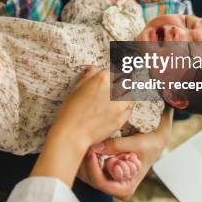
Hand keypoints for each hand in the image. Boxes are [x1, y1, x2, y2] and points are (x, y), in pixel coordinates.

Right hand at [31, 67, 132, 186]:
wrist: (73, 133)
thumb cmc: (70, 110)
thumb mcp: (76, 89)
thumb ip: (88, 77)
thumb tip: (92, 68)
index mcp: (103, 78)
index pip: (116, 70)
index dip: (115, 73)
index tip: (115, 76)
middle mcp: (114, 89)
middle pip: (127, 81)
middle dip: (123, 82)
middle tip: (118, 86)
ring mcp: (120, 105)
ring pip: (131, 95)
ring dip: (127, 95)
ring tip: (118, 99)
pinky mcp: (122, 118)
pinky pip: (129, 110)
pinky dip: (126, 108)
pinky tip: (118, 110)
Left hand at [78, 107, 173, 199]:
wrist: (154, 140)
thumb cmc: (150, 144)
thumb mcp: (137, 144)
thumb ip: (117, 146)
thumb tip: (95, 148)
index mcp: (125, 187)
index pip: (101, 183)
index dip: (93, 168)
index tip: (91, 151)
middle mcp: (114, 186)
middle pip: (90, 179)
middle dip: (86, 162)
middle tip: (87, 143)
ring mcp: (108, 178)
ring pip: (86, 174)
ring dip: (84, 158)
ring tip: (88, 142)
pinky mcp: (103, 169)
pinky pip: (88, 166)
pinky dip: (86, 156)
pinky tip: (88, 143)